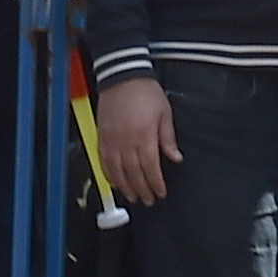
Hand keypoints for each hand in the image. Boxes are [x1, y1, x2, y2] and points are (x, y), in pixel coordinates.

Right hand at [96, 74, 177, 206]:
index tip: (160, 192)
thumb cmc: (145, 92)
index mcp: (144, 136)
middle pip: (134, 173)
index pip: (150, 167)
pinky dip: (109, 174)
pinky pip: (104, 161)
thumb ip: (168, 138)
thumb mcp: (165, 113)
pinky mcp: (102, 136)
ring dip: (125, 186)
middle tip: (148, 200)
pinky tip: (115, 182)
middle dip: (142, 189)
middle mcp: (126, 141)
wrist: (122, 76)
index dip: (155, 183)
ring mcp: (112, 140)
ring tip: (133, 196)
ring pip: (117, 171)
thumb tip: (175, 158)